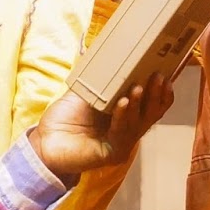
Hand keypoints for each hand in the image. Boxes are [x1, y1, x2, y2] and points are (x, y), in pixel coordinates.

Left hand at [30, 75, 173, 180]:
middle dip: (156, 95)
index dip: (161, 92)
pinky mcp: (112, 153)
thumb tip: (112, 56)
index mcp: (126, 117)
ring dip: (140, 103)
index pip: (152, 106)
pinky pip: (121, 132)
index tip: (165, 74)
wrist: (45, 142)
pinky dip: (123, 116)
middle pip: (151, 114)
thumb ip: (102, 82)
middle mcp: (128, 131)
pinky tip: (123, 102)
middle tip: (158, 76)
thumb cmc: (63, 119)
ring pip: (139, 122)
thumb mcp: (86, 94)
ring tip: (138, 86)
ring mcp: (122, 144)